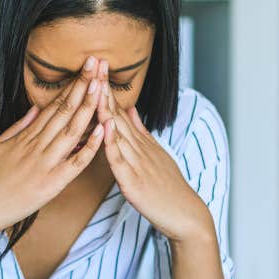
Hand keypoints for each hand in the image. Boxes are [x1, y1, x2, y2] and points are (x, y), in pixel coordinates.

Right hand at [0, 58, 104, 237]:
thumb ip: (17, 128)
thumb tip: (34, 108)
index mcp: (25, 137)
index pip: (53, 106)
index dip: (71, 86)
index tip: (84, 69)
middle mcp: (36, 146)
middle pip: (64, 111)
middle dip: (83, 86)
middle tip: (97, 63)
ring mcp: (44, 164)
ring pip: (72, 130)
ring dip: (89, 107)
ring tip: (102, 85)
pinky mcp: (50, 184)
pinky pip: (75, 163)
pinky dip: (90, 146)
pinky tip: (104, 130)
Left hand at [96, 62, 212, 243]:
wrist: (185, 215)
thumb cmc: (166, 187)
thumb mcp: (153, 154)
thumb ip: (139, 132)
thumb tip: (129, 109)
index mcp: (139, 142)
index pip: (119, 110)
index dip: (107, 88)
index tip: (97, 66)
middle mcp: (138, 147)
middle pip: (117, 114)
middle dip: (103, 89)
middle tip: (93, 62)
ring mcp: (136, 163)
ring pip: (117, 132)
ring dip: (105, 108)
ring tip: (95, 85)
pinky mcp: (134, 181)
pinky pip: (120, 159)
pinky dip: (112, 142)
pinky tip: (106, 126)